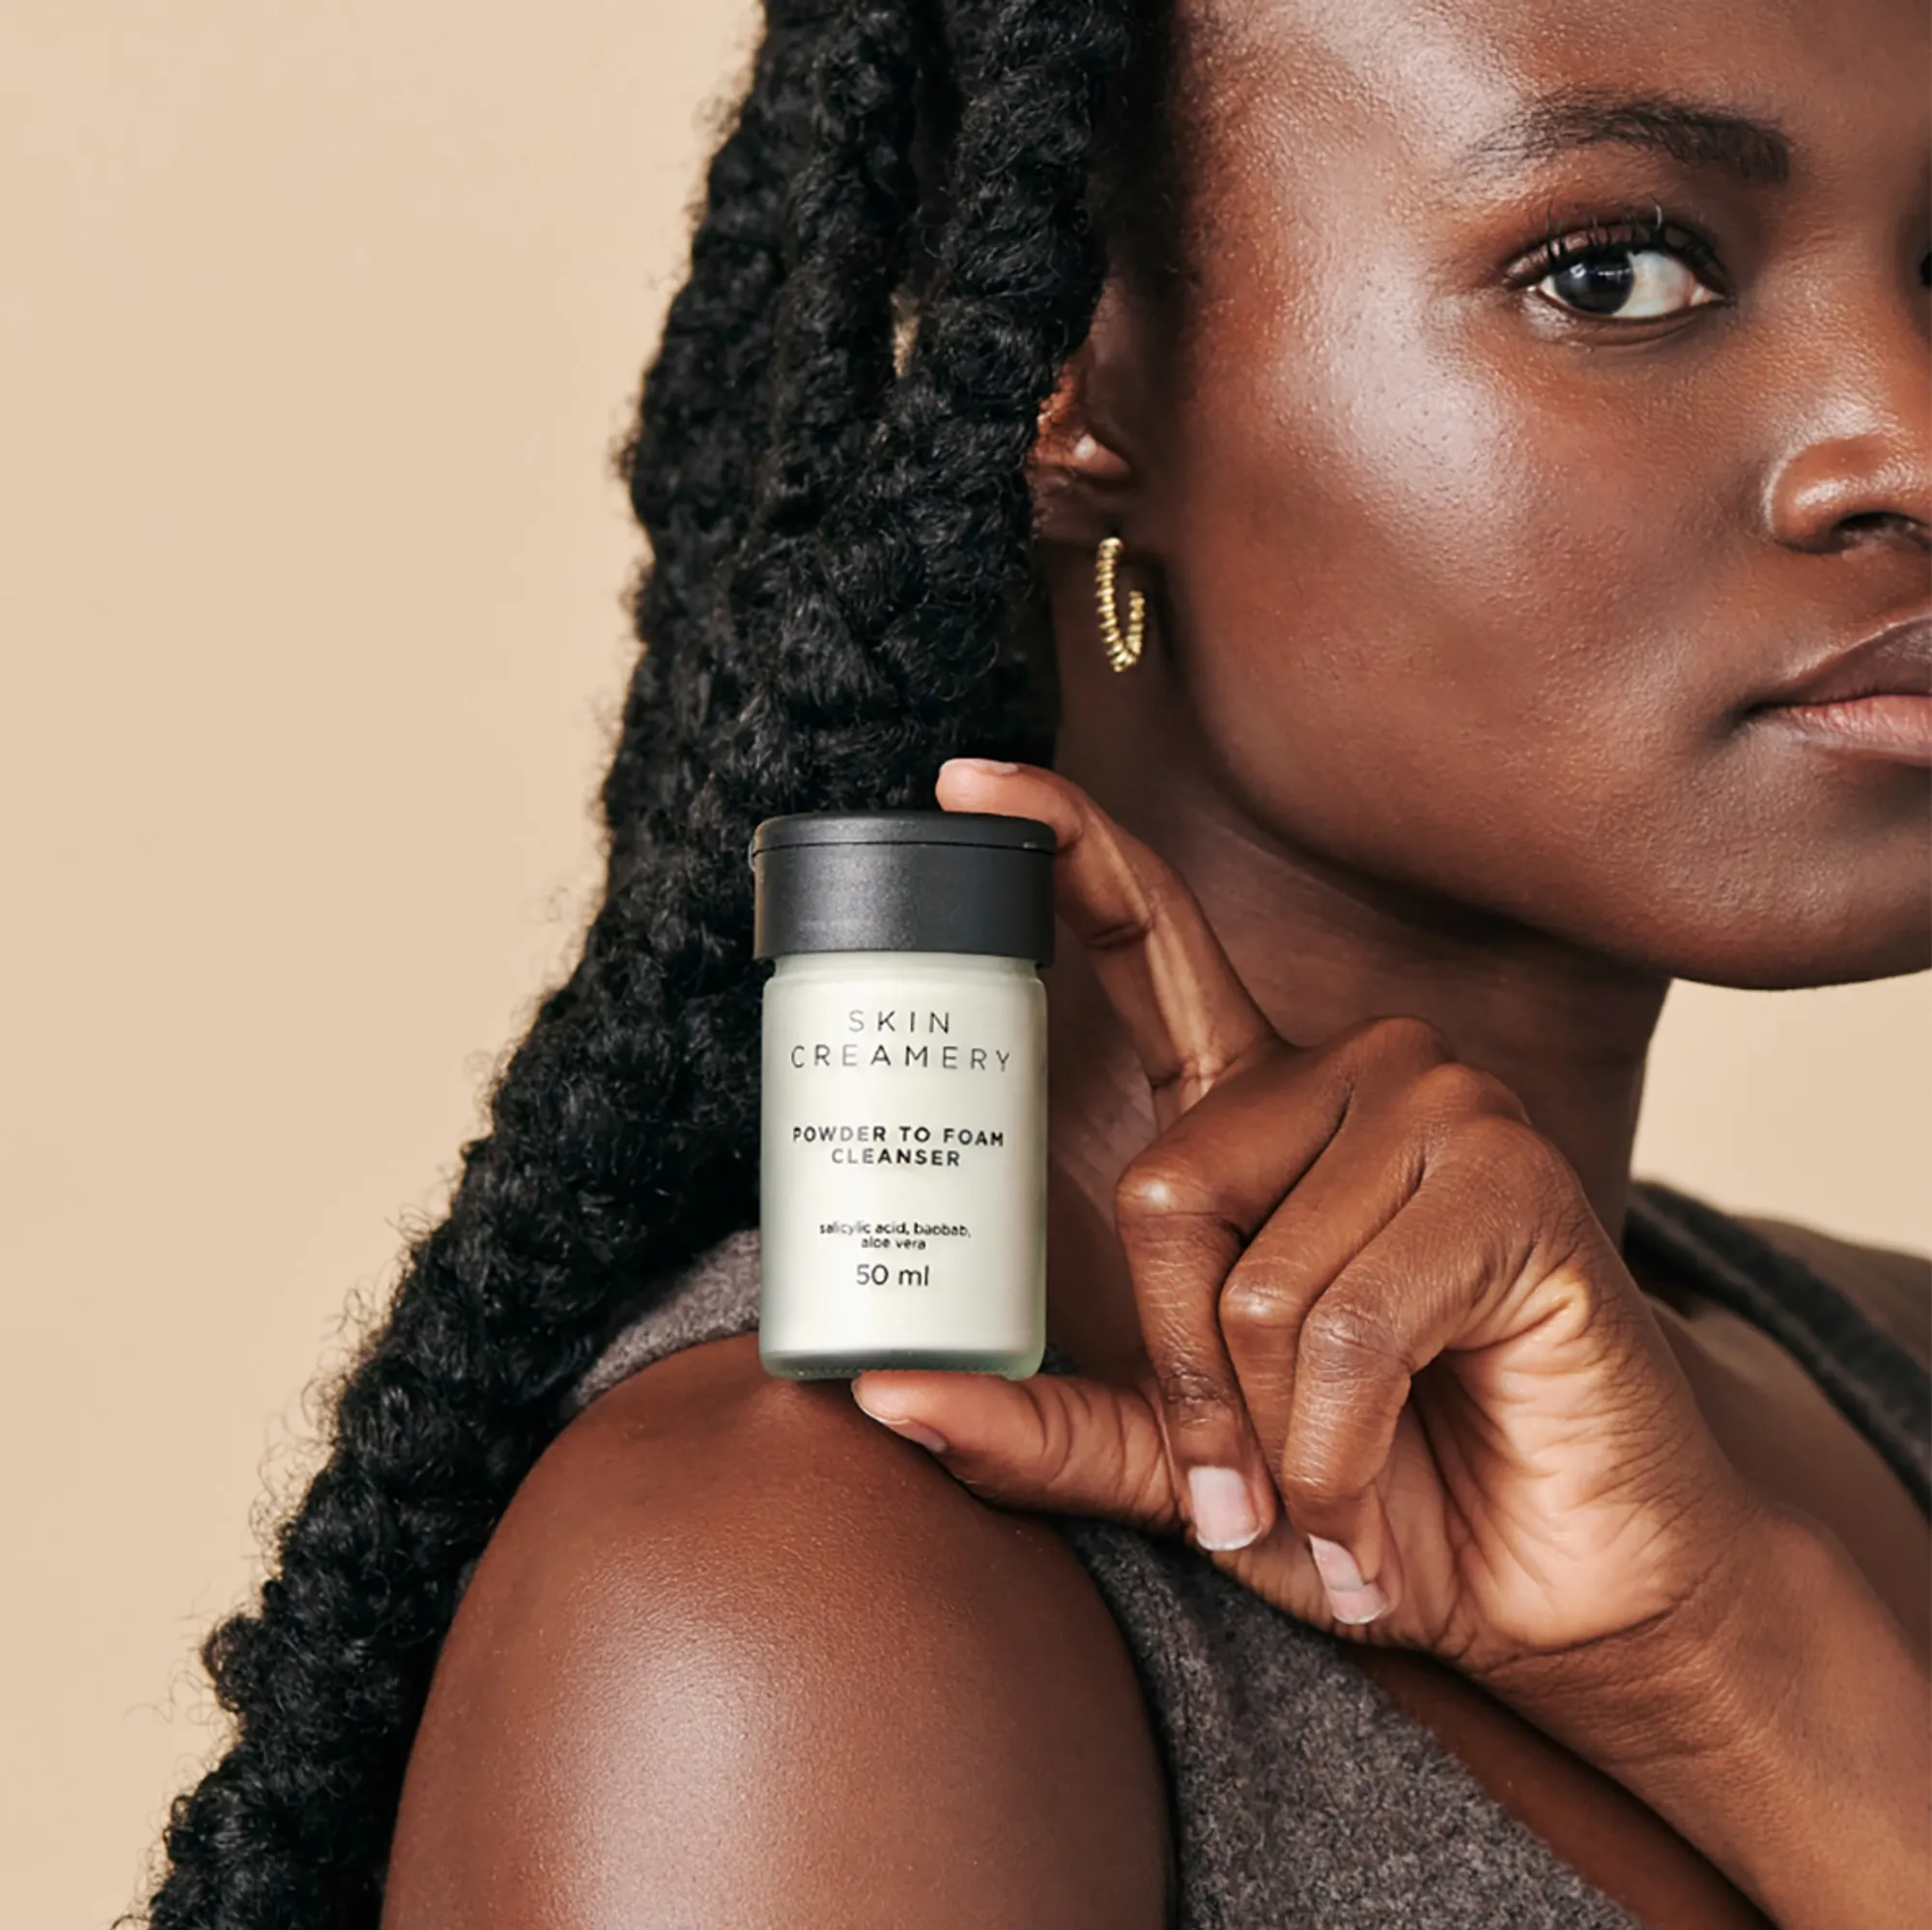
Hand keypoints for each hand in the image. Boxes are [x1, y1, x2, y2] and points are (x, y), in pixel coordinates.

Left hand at [851, 758, 1765, 1688]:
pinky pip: (1344, 1323)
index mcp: (1259, 1108)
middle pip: (1166, 1187)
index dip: (1067, 849)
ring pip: (1255, 1276)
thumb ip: (1040, 1427)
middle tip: (1249, 1478)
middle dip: (1189, 1374)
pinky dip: (1333, 1457)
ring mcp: (1441, 1108)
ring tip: (1335, 1488)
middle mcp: (1351, 1075)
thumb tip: (882, 1398)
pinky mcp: (1515, 1181)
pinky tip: (1379, 1507)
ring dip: (1274, 1434)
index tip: (967, 780)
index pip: (1153, 943)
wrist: (1541, 1588)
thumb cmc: (1365, 1495)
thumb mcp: (1174, 1463)